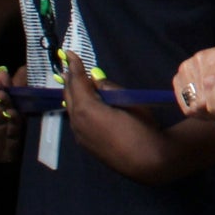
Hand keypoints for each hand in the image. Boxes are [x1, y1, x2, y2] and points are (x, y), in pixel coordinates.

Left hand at [66, 50, 214, 184]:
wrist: (146, 162)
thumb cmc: (141, 128)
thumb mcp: (130, 102)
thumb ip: (110, 89)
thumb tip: (96, 82)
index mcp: (87, 109)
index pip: (77, 82)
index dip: (74, 66)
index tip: (68, 53)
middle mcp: (77, 122)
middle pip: (69, 96)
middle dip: (70, 79)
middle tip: (71, 65)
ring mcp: (80, 135)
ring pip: (72, 109)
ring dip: (73, 94)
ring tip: (77, 82)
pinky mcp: (85, 144)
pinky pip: (76, 120)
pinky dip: (78, 107)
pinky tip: (84, 104)